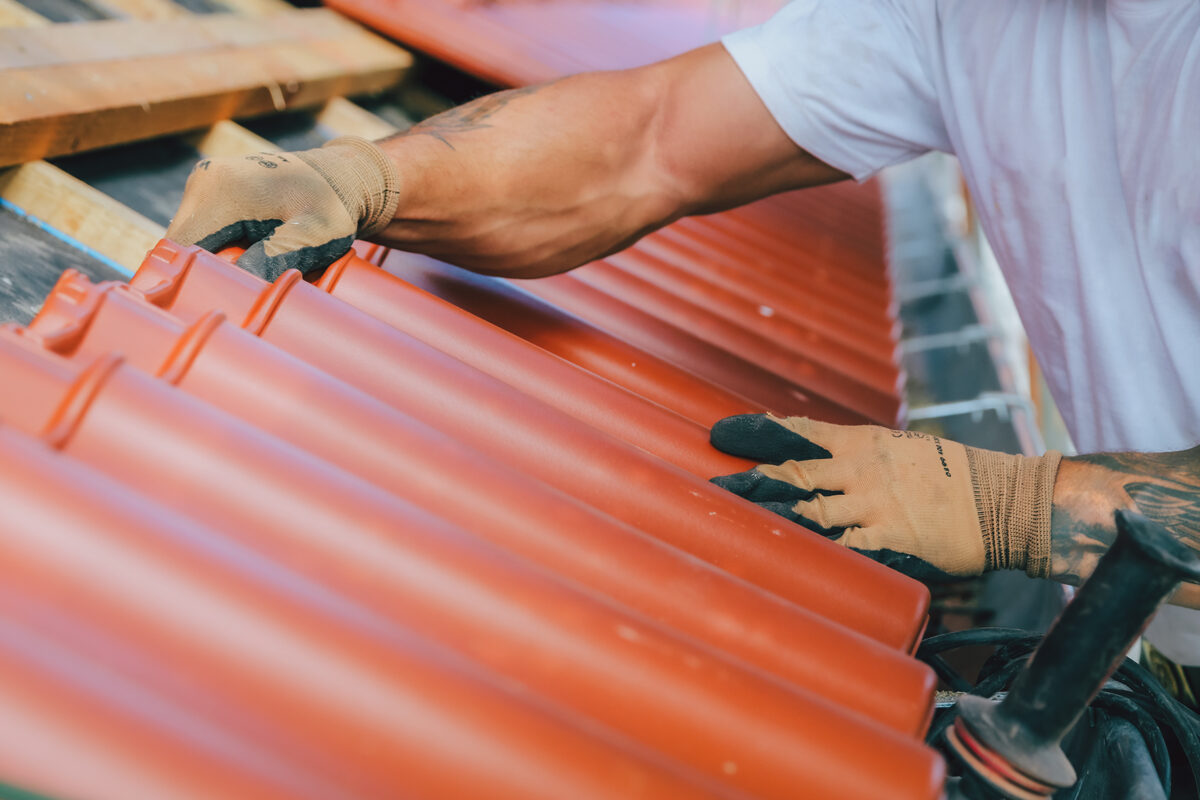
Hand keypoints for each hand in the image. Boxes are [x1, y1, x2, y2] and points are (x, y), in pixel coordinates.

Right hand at [166, 137, 399, 280]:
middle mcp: (204, 180)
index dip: (189, 281)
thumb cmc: (332, 207)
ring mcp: (206, 182)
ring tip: (249, 271)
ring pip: (191, 239)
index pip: (180, 250)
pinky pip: (203, 228)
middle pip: (180, 246)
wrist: (341, 177)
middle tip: (237, 293)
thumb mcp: (313, 236)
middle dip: (203, 272)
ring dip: (212, 261)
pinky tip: (248, 255)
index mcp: (220, 191)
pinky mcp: (213, 189)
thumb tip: (236, 284)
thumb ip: (275, 258)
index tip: (211, 304)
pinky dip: (219, 248)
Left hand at [709, 414, 1061, 581]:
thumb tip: (816, 453)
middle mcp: (861, 470)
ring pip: (809, 510)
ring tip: (733, 521)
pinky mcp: (889, 539)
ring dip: (770, 517)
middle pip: (793, 472)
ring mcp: (873, 505)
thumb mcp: (900, 448)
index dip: (759, 433)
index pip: (801, 434)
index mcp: (863, 443)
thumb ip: (857, 454)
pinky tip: (786, 558)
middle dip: (751, 478)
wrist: (1000, 500)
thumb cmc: (949, 473)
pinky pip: (843, 547)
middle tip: (712, 482)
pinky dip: (814, 551)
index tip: (723, 432)